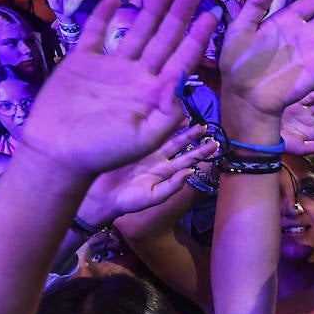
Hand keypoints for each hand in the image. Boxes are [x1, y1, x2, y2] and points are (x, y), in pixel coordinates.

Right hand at [18, 0, 216, 178]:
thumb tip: (184, 80)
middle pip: (164, 39)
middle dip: (180, 14)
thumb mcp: (146, 137)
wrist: (58, 154)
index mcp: (155, 93)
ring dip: (152, 9)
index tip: (214, 14)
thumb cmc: (104, 152)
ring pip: (136, 31)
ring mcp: (110, 67)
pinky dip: (104, 13)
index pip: (183, 59)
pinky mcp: (81, 61)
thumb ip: (169, 111)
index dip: (198, 37)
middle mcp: (137, 76)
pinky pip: (95, 32)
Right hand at [80, 124, 219, 221]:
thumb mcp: (152, 196)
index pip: (187, 160)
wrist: (99, 196)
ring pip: (163, 135)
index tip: (214, 144)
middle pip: (178, 144)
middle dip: (192, 135)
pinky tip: (164, 113)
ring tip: (188, 116)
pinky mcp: (131, 143)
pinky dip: (156, 122)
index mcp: (165, 172)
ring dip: (176, 126)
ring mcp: (144, 149)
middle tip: (206, 126)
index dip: (200, 152)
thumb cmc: (127, 201)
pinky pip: (146, 130)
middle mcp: (157, 158)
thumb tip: (191, 173)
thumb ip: (172, 187)